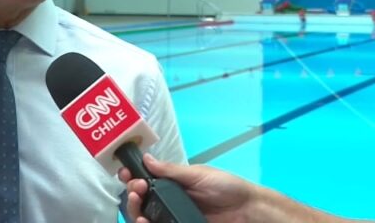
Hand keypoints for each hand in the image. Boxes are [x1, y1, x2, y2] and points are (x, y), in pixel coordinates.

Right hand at [117, 153, 253, 222]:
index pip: (146, 180)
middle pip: (141, 199)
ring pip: (146, 216)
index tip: (126, 173)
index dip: (133, 177)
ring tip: (139, 209)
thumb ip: (171, 170)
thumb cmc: (226, 187)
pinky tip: (145, 222)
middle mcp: (169, 200)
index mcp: (172, 183)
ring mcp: (173, 216)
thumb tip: (146, 159)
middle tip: (137, 189)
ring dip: (136, 211)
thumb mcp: (198, 174)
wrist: (248, 211)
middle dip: (133, 193)